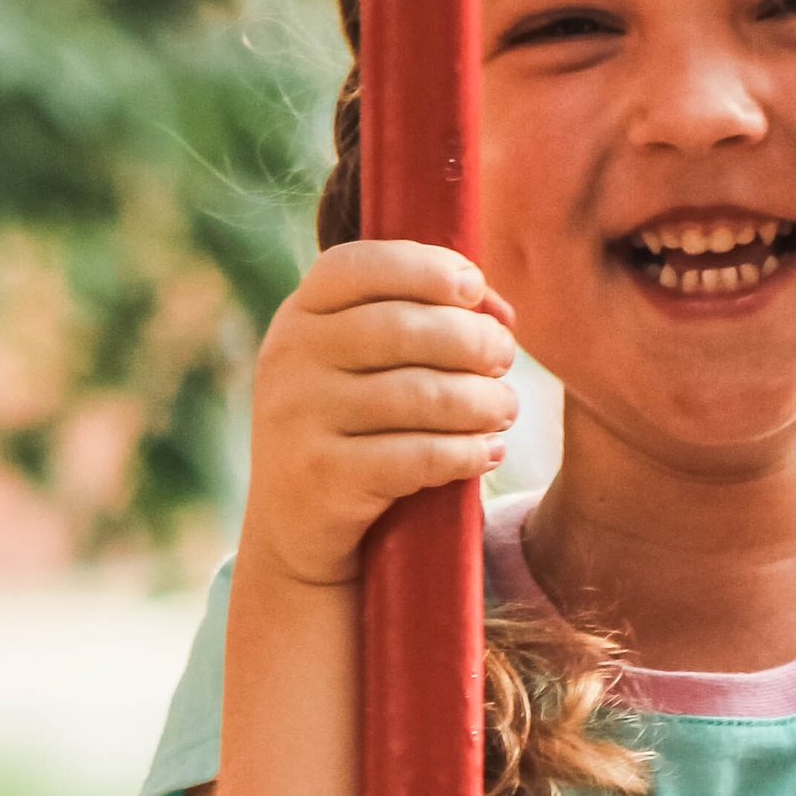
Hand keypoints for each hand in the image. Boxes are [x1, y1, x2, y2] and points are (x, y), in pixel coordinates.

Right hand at [242, 241, 517, 587]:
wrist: (294, 529)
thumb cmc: (351, 430)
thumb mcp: (361, 366)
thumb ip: (420, 321)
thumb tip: (498, 311)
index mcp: (300, 316)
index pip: (358, 266)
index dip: (424, 266)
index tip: (473, 288)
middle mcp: (291, 358)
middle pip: (401, 328)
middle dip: (471, 339)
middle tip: (503, 358)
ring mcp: (300, 419)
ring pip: (419, 394)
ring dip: (480, 400)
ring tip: (504, 409)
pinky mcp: (324, 479)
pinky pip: (417, 456)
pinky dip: (466, 452)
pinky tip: (488, 452)